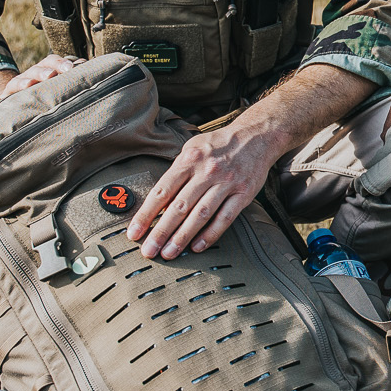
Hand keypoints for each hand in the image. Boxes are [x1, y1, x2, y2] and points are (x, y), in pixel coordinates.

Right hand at [0, 54, 75, 110]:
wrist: (17, 100)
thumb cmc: (44, 91)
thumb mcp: (57, 83)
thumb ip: (70, 75)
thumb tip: (84, 64)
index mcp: (44, 70)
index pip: (52, 62)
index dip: (61, 64)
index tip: (72, 69)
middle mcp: (29, 76)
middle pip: (36, 70)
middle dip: (44, 71)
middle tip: (51, 76)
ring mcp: (14, 88)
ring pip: (17, 83)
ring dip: (23, 83)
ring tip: (29, 85)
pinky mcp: (3, 100)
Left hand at [127, 123, 285, 259]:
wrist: (256, 136)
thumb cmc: (219, 144)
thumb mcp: (192, 149)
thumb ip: (177, 172)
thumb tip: (161, 202)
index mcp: (189, 159)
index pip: (162, 191)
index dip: (146, 214)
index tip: (134, 233)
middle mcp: (207, 171)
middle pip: (179, 207)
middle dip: (161, 232)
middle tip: (149, 251)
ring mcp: (227, 183)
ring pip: (200, 215)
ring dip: (182, 237)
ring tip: (169, 253)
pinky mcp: (244, 194)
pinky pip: (225, 218)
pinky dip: (210, 234)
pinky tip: (197, 247)